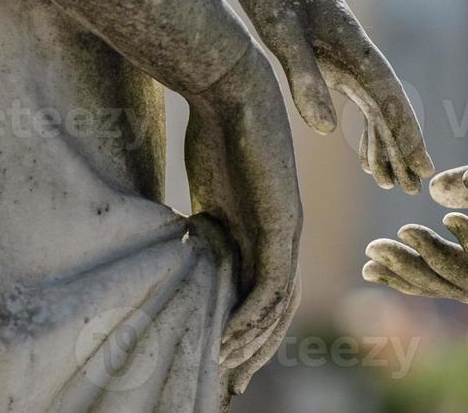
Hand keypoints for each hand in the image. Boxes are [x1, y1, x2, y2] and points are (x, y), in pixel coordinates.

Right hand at [183, 45, 302, 395]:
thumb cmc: (214, 130)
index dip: (246, 333)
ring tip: (226, 372)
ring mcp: (286, 228)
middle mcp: (282, 233)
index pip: (261, 293)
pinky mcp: (282, 220)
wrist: (229, 84)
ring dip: (253, 343)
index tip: (221, 366)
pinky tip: (230, 342)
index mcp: (264, 228)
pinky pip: (273, 282)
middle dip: (253, 350)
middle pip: (276, 308)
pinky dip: (253, 318)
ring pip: (278, 304)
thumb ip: (204, 227)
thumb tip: (181, 252)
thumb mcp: (207, 193)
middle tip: (228, 386)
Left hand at [195, 0, 432, 192]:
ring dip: (384, 142)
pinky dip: (363, 126)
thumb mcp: (280, 32)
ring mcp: (344, 54)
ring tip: (389, 180)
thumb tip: (329, 132)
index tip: (422, 169)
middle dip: (403, 148)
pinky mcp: (327, 54)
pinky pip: (356, 98)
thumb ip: (304, 78)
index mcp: (354, 47)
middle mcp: (357, 51)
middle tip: (414, 188)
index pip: (390, 100)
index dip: (408, 137)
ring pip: (375, 106)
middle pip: (389, 107)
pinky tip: (362, 152)